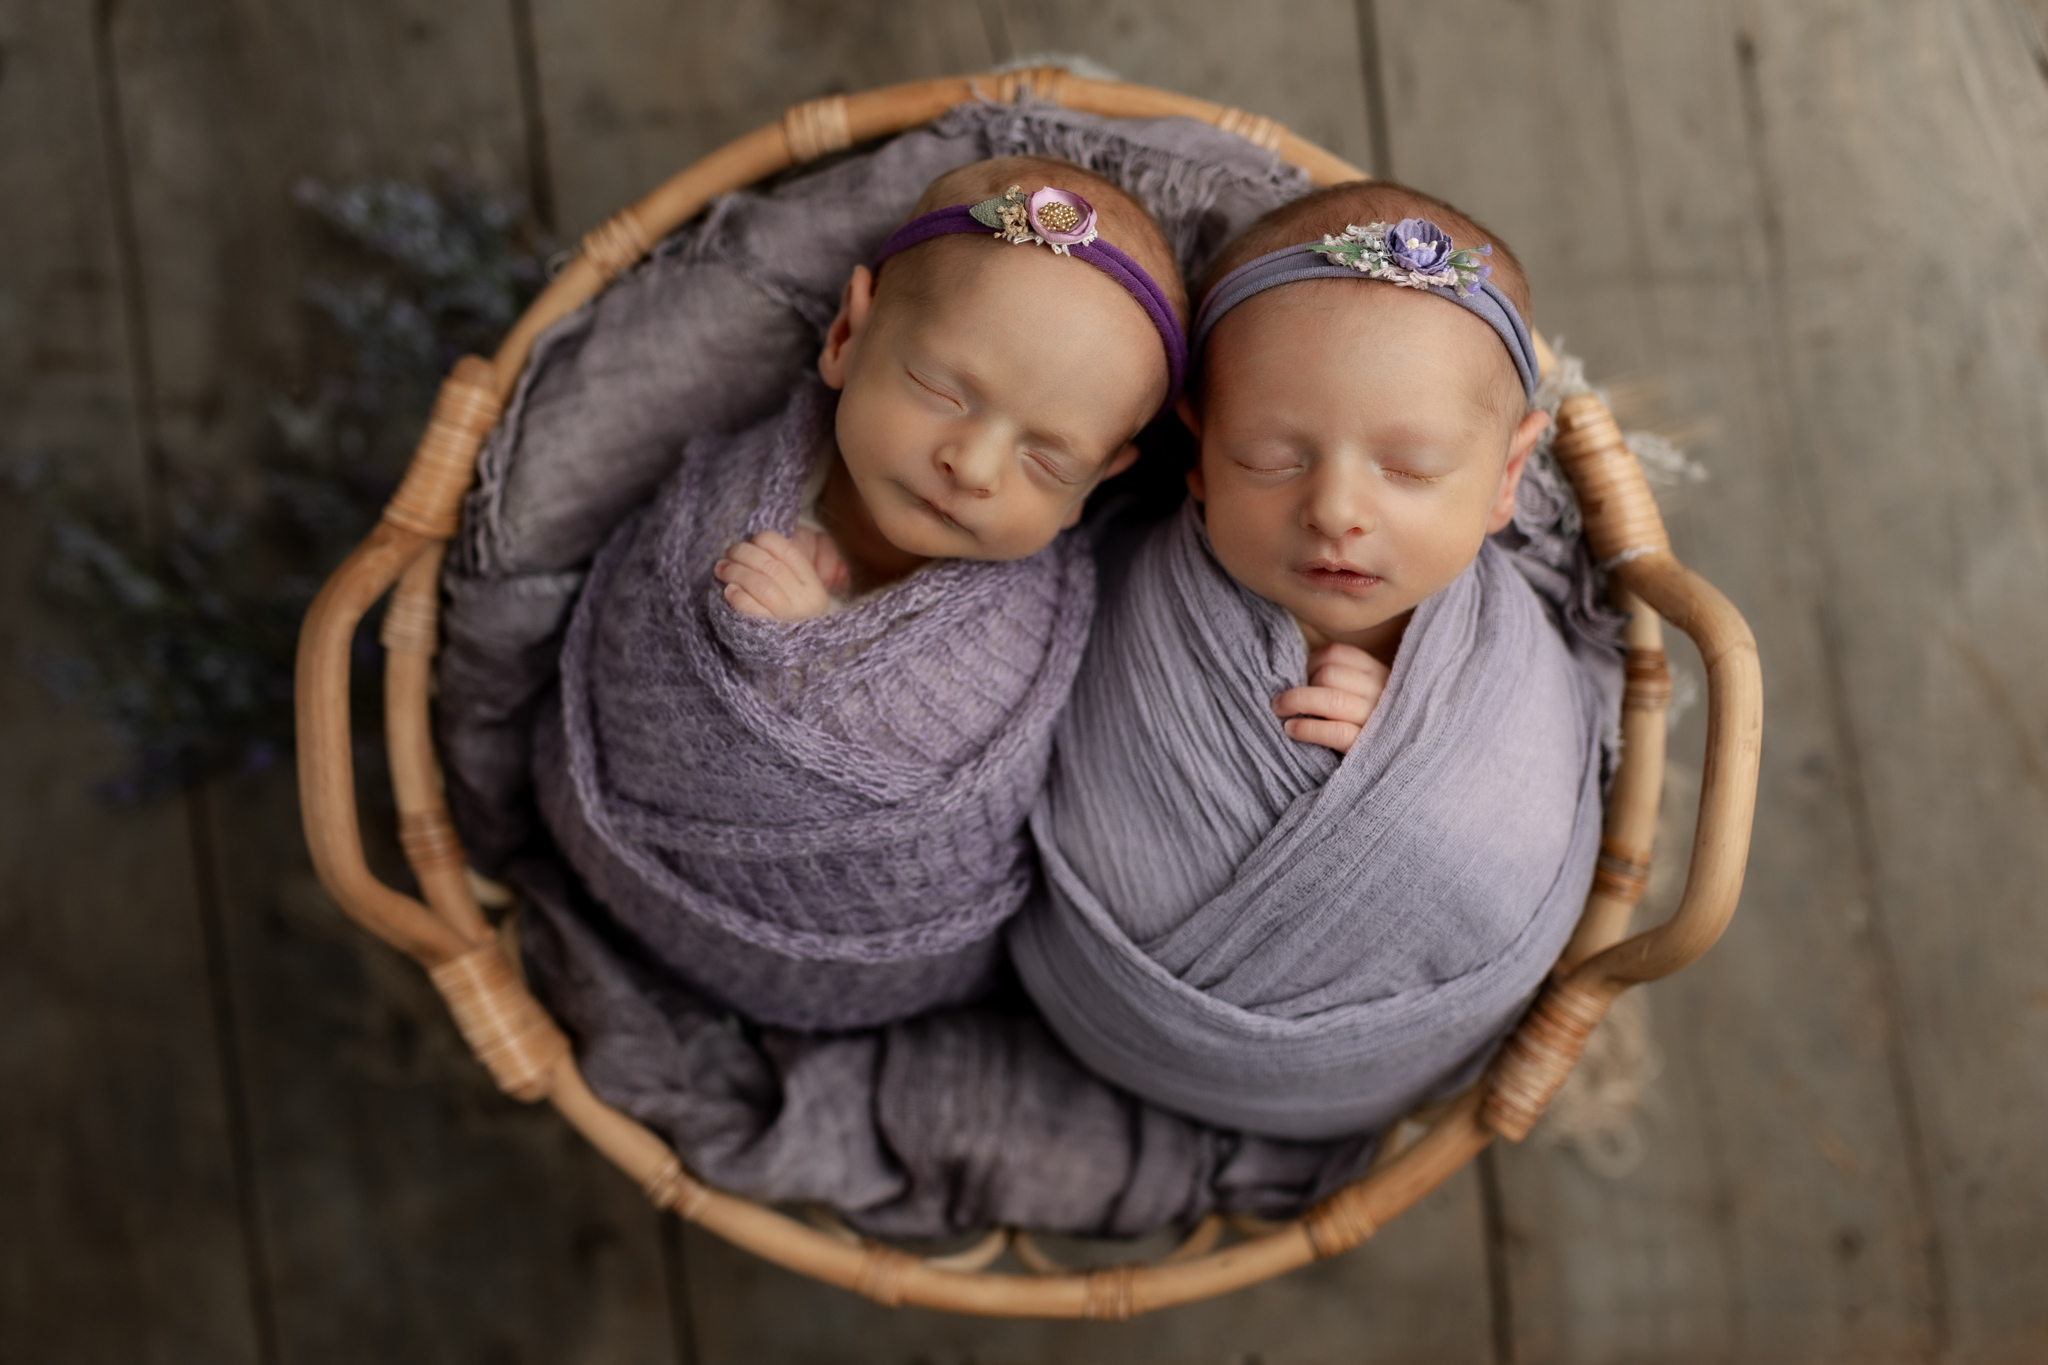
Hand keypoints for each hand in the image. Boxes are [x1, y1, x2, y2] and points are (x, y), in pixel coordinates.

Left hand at [714, 527, 849, 621]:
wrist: (793, 660)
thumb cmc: (787, 617)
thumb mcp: (795, 591)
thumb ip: (780, 568)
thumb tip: (751, 544)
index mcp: (813, 584)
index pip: (787, 549)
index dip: (762, 540)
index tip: (749, 543)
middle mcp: (805, 600)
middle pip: (770, 564)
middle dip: (742, 554)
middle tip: (727, 555)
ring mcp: (789, 617)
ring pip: (761, 583)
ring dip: (735, 572)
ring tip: (721, 570)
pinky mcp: (769, 632)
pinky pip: (751, 608)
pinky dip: (737, 595)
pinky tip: (729, 591)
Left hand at [1272, 643, 1389, 753]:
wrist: (1394, 759)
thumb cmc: (1368, 721)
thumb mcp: (1363, 692)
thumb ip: (1339, 678)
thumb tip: (1296, 670)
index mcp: (1377, 672)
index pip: (1335, 653)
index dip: (1310, 663)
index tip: (1301, 678)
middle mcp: (1380, 691)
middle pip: (1329, 675)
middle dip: (1302, 686)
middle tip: (1285, 700)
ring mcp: (1375, 718)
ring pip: (1331, 700)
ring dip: (1297, 702)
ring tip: (1280, 711)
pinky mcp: (1367, 745)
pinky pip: (1334, 732)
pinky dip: (1307, 729)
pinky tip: (1291, 729)